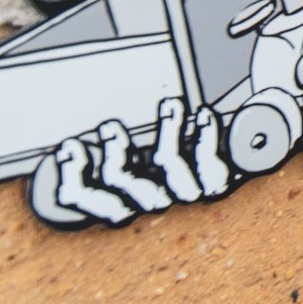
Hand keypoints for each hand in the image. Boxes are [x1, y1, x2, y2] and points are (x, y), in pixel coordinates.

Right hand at [29, 98, 234, 228]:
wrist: (232, 153)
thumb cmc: (172, 146)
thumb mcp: (131, 141)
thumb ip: (104, 136)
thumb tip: (72, 121)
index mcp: (119, 191)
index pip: (82, 197)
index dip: (72, 175)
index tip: (70, 146)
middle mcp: (148, 198)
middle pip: (121, 181)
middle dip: (113, 151)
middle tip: (110, 125)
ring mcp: (181, 193)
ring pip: (167, 166)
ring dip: (167, 132)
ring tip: (170, 105)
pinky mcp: (214, 185)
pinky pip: (208, 163)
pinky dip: (206, 135)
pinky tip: (204, 113)